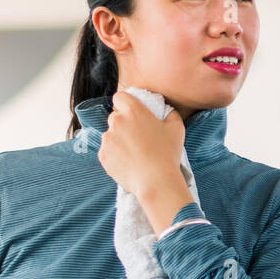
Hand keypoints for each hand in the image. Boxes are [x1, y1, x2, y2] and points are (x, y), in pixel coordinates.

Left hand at [97, 90, 188, 205]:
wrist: (156, 182)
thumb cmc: (168, 154)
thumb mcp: (177, 128)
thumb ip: (170, 113)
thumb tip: (166, 110)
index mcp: (134, 111)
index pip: (120, 97)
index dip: (125, 104)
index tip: (132, 113)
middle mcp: (117, 121)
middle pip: (115, 116)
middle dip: (123, 124)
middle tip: (137, 137)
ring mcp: (107, 139)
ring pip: (110, 134)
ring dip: (119, 140)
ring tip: (134, 154)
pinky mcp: (103, 155)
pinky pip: (107, 150)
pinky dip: (115, 155)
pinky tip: (129, 162)